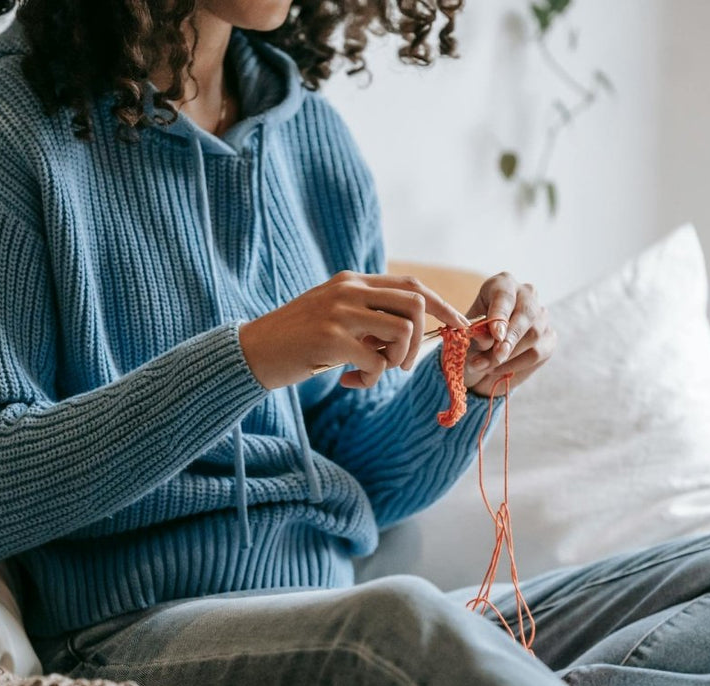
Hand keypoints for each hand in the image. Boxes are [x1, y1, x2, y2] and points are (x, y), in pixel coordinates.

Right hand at [238, 270, 469, 390]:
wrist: (250, 352)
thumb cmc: (294, 340)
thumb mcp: (332, 317)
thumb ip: (367, 317)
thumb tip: (409, 333)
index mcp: (351, 281)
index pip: (411, 285)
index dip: (442, 305)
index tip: (459, 326)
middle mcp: (348, 290)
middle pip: (415, 303)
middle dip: (419, 339)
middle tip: (401, 365)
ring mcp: (339, 312)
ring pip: (402, 331)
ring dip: (396, 361)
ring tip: (370, 373)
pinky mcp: (330, 339)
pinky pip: (377, 361)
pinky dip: (370, 378)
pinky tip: (348, 381)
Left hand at [462, 272, 556, 396]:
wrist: (483, 354)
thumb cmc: (473, 335)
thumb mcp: (469, 333)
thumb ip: (478, 333)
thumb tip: (489, 338)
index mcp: (503, 284)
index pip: (505, 295)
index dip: (500, 314)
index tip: (496, 334)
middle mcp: (526, 294)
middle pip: (526, 313)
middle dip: (510, 338)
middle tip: (496, 356)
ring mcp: (542, 315)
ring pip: (533, 335)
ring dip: (508, 355)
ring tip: (483, 366)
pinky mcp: (550, 337)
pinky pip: (537, 352)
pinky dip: (515, 364)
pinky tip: (497, 369)